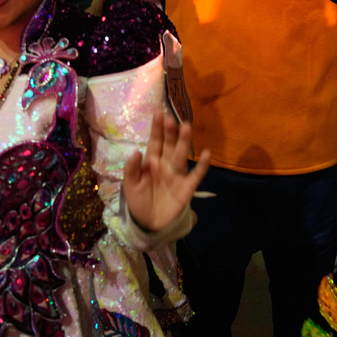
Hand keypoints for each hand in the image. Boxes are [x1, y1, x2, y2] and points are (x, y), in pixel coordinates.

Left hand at [123, 109, 210, 232]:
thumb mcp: (130, 186)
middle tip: (172, 118)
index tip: (158, 112)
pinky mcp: (187, 187)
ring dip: (184, 142)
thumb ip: (132, 169)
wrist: (148, 224)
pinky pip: (196, 175)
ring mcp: (177, 174)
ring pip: (182, 155)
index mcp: (151, 162)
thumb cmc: (138, 202)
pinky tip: (206, 154)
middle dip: (170, 132)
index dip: (157, 128)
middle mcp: (166, 164)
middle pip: (170, 145)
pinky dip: (202, 166)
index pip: (155, 141)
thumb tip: (136, 151)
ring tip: (186, 127)